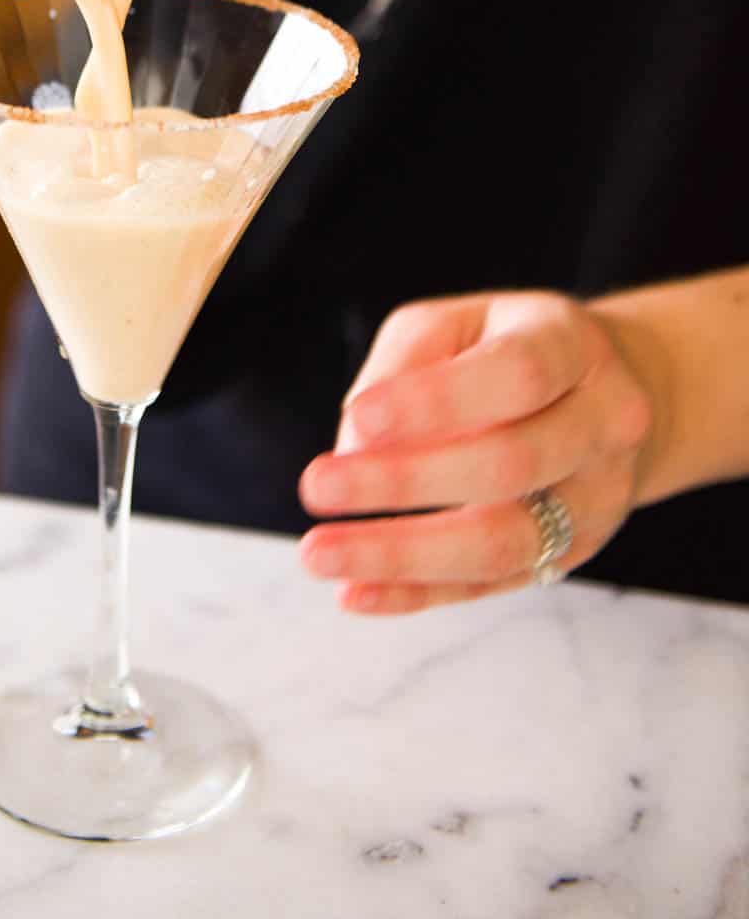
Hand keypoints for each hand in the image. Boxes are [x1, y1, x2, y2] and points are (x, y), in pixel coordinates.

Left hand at [298, 291, 654, 614]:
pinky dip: (416, 593)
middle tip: (315, 485)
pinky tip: (354, 592)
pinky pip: (489, 585)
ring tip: (319, 553)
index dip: (438, 400)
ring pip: (504, 540)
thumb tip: (355, 443)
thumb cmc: (498, 349)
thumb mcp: (452, 325)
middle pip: (511, 464)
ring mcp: (596, 499)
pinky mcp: (570, 554)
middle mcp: (603, 424)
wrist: (598, 393)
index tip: (360, 417)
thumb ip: (403, 367)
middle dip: (405, 481)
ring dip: (403, 553)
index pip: (518, 375)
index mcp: (571, 345)